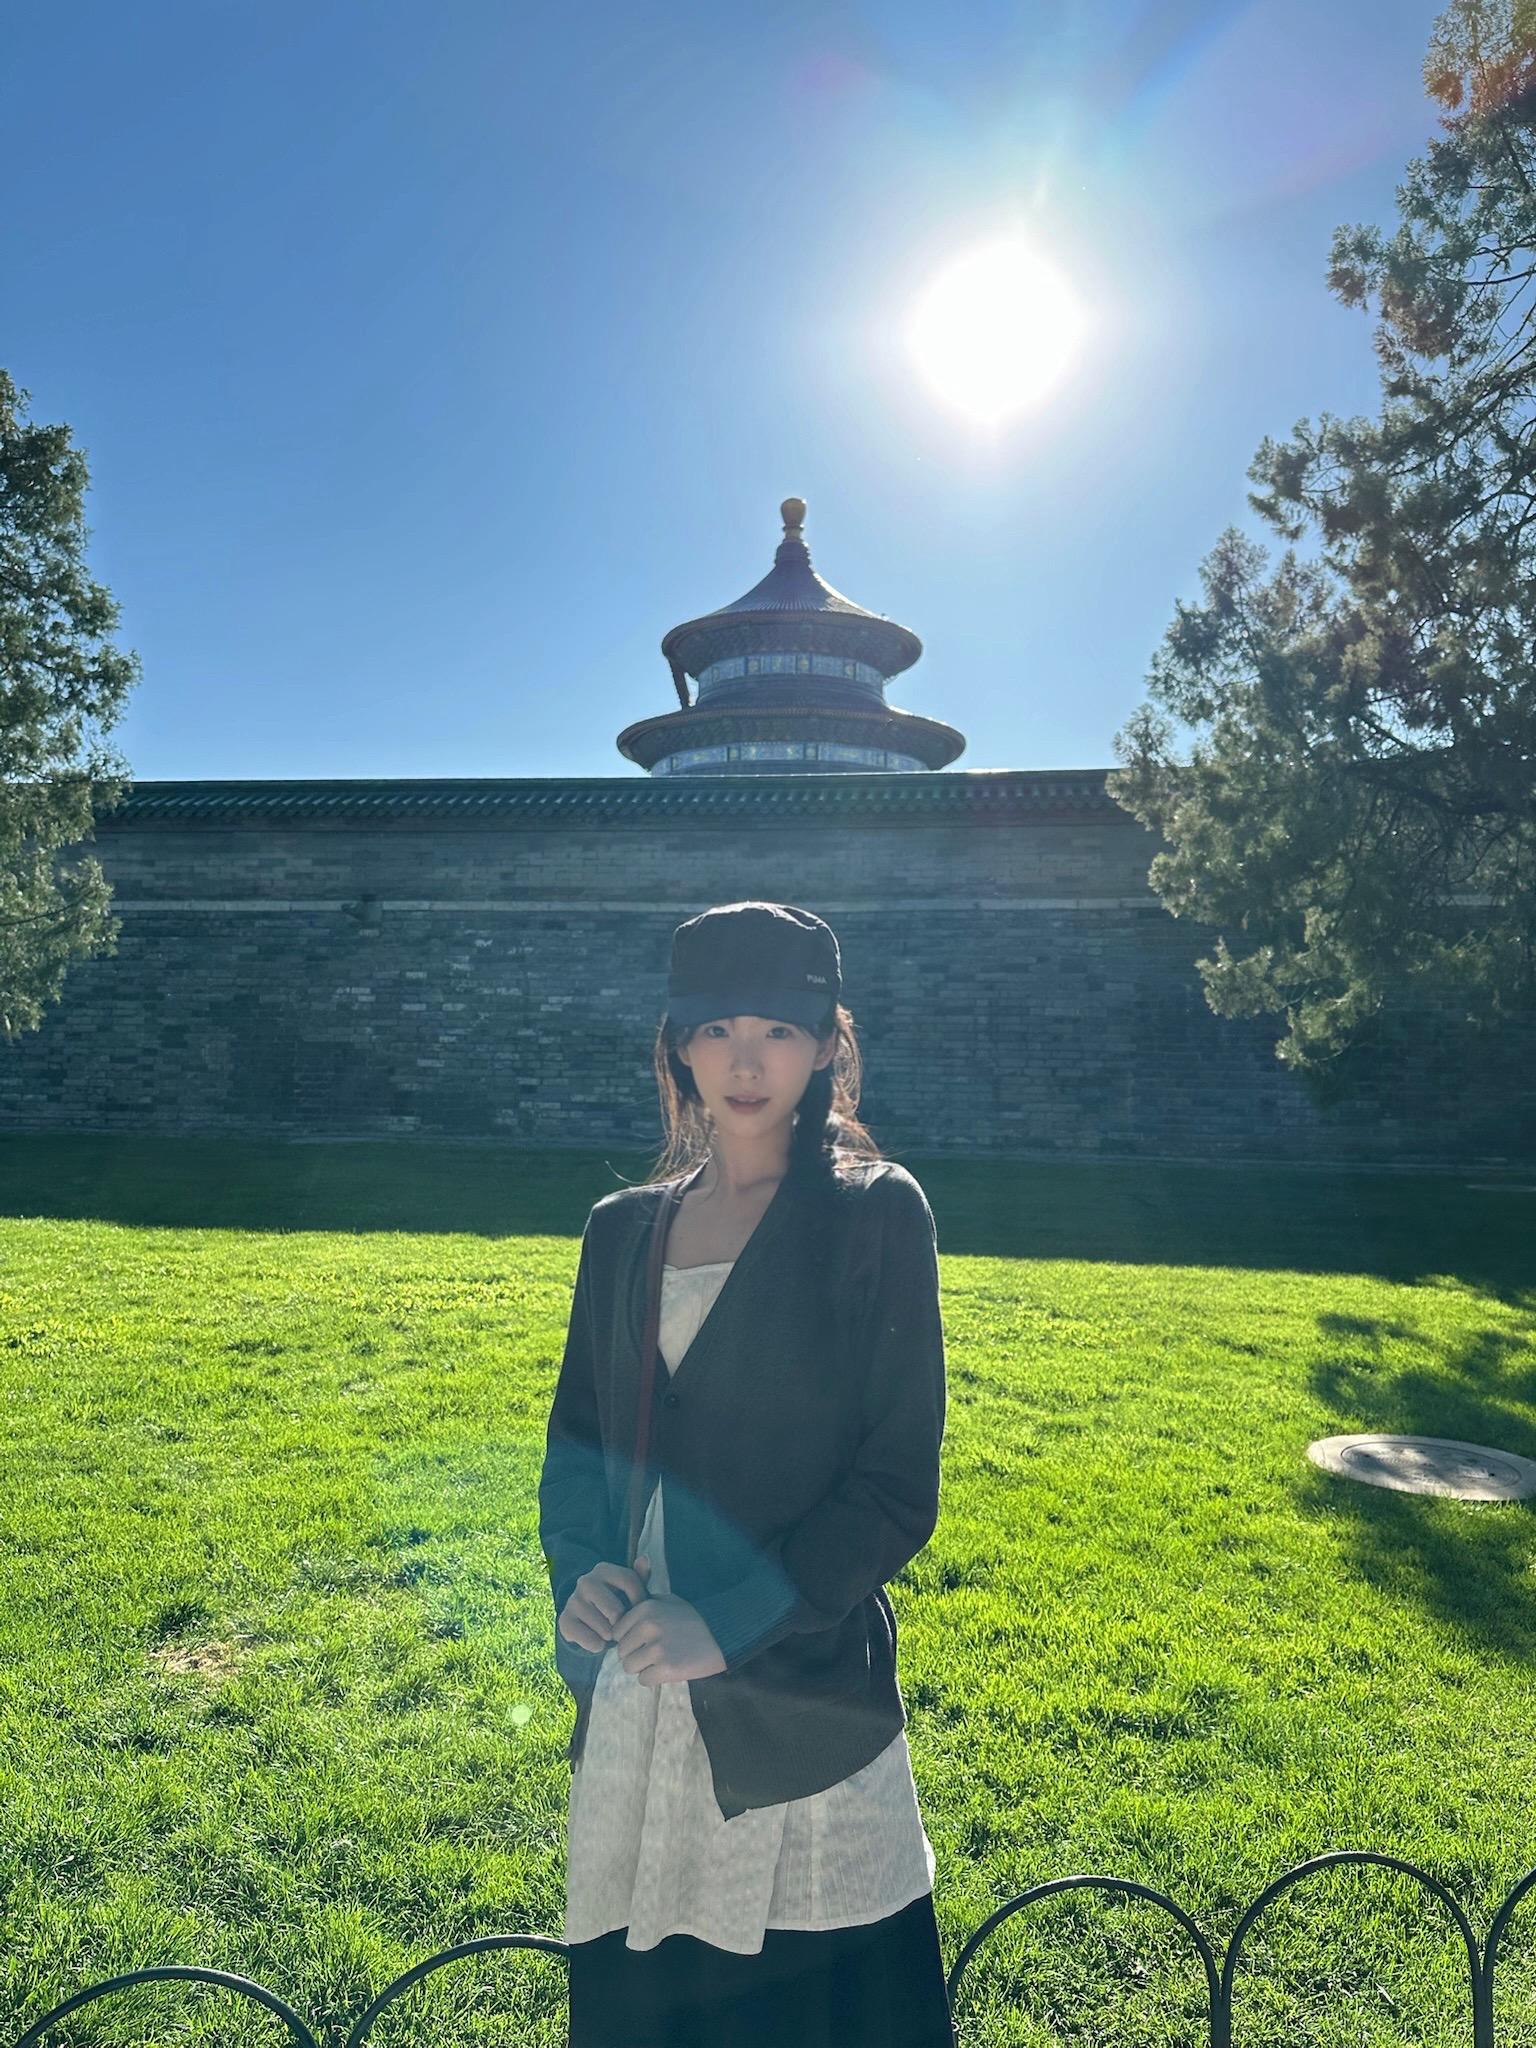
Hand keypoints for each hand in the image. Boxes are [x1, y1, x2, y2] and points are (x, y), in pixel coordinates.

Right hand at [558, 1558, 652, 1652]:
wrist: (584, 1619)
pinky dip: (598, 1645)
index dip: (640, 1601)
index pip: (630, 1582)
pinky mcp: (564, 1620)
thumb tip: (644, 1559)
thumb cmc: (614, 1602)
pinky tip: (599, 1641)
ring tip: (610, 1634)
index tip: (638, 1612)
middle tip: (622, 1627)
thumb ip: (640, 1577)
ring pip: (604, 1628)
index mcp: (603, 1569)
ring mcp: (573, 1600)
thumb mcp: (629, 1590)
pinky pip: (590, 1640)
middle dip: (623, 1624)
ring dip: (611, 1637)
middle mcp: (586, 1581)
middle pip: (616, 1611)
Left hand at [610, 1569, 727, 1684]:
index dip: (628, 1638)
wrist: (722, 1635)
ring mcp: (657, 1649)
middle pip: (622, 1651)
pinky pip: (644, 1680)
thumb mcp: (668, 1600)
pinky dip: (653, 1678)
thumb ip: (645, 1598)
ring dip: (642, 1667)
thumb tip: (630, 1587)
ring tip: (659, 1661)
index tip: (643, 1640)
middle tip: (653, 1653)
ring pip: (629, 1667)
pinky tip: (666, 1669)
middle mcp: (648, 1627)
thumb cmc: (693, 1618)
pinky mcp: (667, 1668)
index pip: (617, 1632)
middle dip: (634, 1654)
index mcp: (645, 1609)